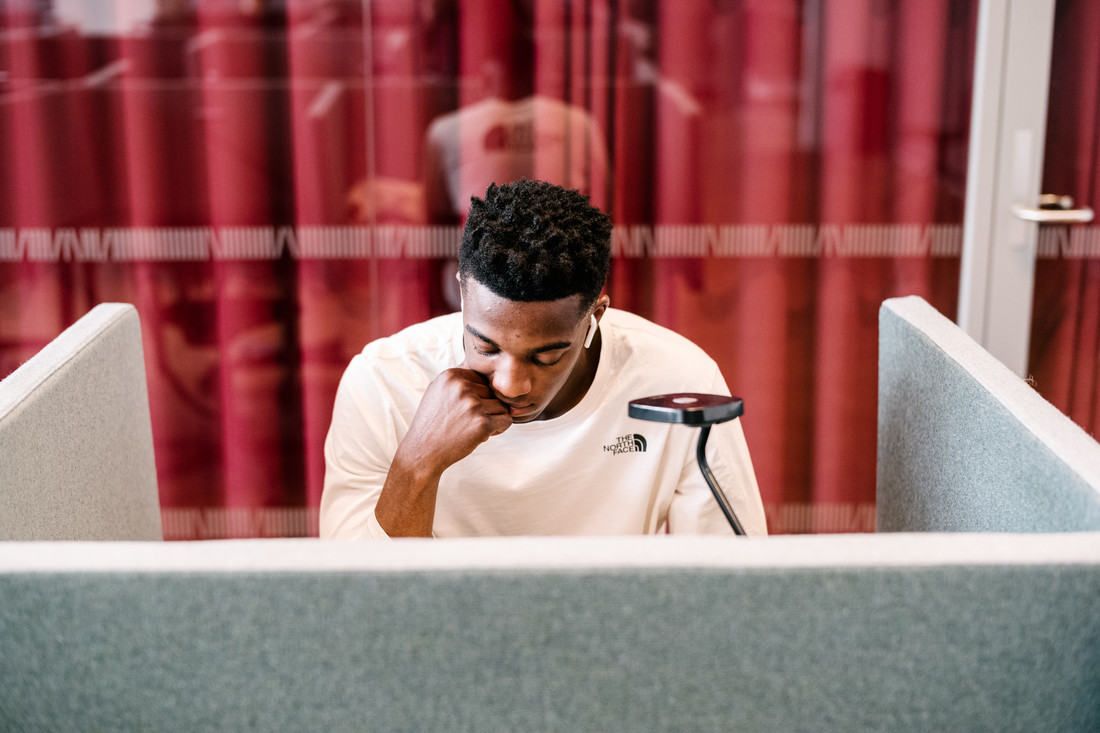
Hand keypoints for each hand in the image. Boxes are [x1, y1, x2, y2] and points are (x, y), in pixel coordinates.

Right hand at [397, 366, 512, 474]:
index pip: (482, 378)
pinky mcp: (482, 424)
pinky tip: (483, 434)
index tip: (469, 407)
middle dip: (487, 407)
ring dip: (494, 418)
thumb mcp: (436, 391)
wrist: (422, 451)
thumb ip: (457, 379)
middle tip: (472, 421)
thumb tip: (482, 370)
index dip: (479, 394)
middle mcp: (462, 387)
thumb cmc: (431, 423)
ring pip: (502, 406)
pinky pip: (506, 420)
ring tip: (476, 427)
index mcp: (451, 376)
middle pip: (493, 392)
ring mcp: (473, 405)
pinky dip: (499, 428)